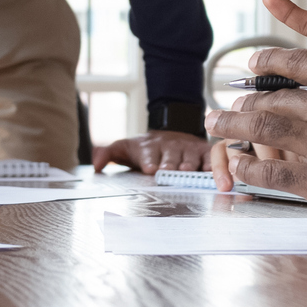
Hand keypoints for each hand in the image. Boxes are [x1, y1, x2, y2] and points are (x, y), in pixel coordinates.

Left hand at [94, 129, 211, 173]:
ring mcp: (187, 147)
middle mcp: (170, 146)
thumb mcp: (125, 149)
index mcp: (150, 146)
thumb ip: (109, 154)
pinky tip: (210, 170)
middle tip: (169, 170)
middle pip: (170, 155)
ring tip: (188, 170)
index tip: (150, 168)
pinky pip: (208, 156)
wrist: (169, 135)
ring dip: (189, 162)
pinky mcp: (202, 151)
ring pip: (189, 154)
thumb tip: (96, 164)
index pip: (149, 154)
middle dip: (170, 163)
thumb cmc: (146, 149)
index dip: (150, 160)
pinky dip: (210, 163)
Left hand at [205, 48, 306, 237]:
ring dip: (234, 127)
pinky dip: (249, 168)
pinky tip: (237, 165)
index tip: (251, 65)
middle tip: (227, 104)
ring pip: (264, 130)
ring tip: (217, 125)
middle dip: (245, 102)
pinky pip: (271, 172)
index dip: (268, 62)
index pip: (297, 63)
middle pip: (274, 99)